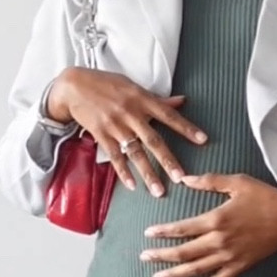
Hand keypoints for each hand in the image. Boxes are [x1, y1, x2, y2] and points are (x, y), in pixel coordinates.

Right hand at [45, 68, 206, 195]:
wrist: (74, 86)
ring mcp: (115, 126)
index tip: (203, 140)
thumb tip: (182, 101)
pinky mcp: (101, 135)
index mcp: (142, 99)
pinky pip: (115, 157)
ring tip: (159, 191)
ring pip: (135, 153)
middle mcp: (130, 113)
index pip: (169, 115)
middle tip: (181, 178)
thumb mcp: (133, 86)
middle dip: (168, 160)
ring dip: (148, 174)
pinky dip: (124, 172)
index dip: (186, 127)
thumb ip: (158, 99)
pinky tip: (133, 186)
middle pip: (153, 140)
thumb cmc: (107, 84)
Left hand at [140, 172, 276, 276]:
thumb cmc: (265, 197)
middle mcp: (220, 241)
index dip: (163, 232)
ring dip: (175, 275)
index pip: (182, 228)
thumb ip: (209, 181)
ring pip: (197, 269)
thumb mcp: (237, 182)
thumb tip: (185, 179)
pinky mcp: (241, 266)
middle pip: (184, 252)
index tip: (148, 234)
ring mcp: (230, 256)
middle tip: (144, 258)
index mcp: (216, 219)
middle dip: (161, 256)